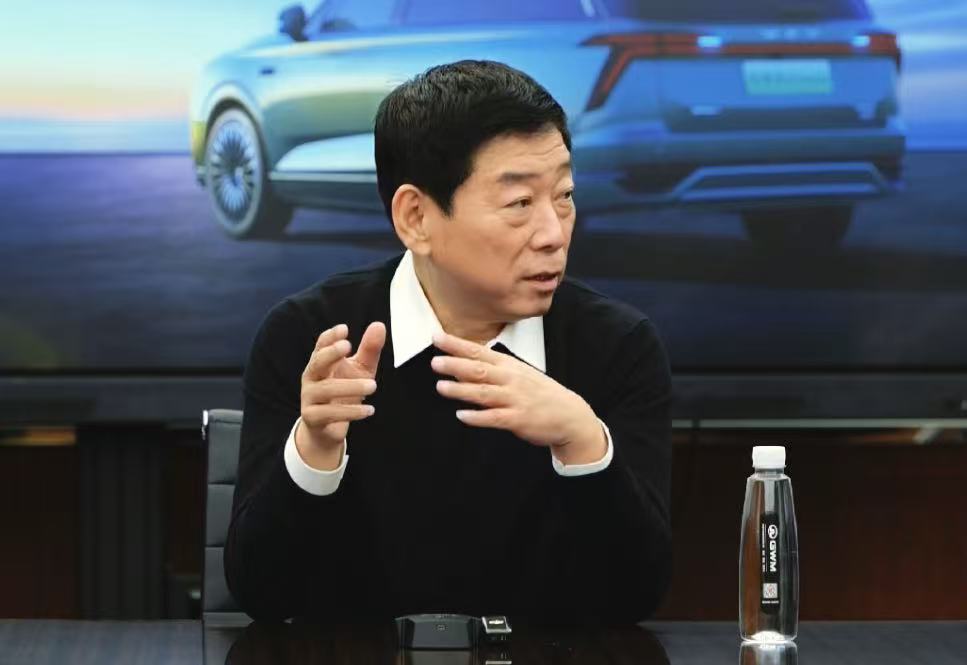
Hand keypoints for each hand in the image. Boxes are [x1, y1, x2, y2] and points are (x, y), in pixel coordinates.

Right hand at [297, 321, 384, 468]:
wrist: (328, 429)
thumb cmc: (344, 393)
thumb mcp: (360, 370)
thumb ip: (369, 350)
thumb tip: (379, 325)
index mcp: (321, 362)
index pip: (321, 345)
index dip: (330, 337)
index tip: (344, 329)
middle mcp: (312, 377)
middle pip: (317, 362)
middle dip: (331, 353)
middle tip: (349, 346)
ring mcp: (309, 397)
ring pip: (326, 389)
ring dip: (351, 387)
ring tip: (373, 386)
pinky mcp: (313, 418)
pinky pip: (329, 413)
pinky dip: (351, 411)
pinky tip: (369, 409)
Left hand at [429, 330, 605, 463]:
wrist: (569, 415)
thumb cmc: (539, 393)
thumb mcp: (518, 374)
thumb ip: (492, 370)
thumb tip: (460, 367)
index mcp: (509, 366)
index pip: (478, 352)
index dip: (457, 345)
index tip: (437, 337)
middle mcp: (511, 380)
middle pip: (479, 370)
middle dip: (456, 365)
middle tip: (435, 362)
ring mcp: (514, 399)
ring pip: (484, 393)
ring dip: (461, 390)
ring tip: (441, 387)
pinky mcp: (518, 419)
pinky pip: (494, 418)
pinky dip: (477, 417)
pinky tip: (462, 415)